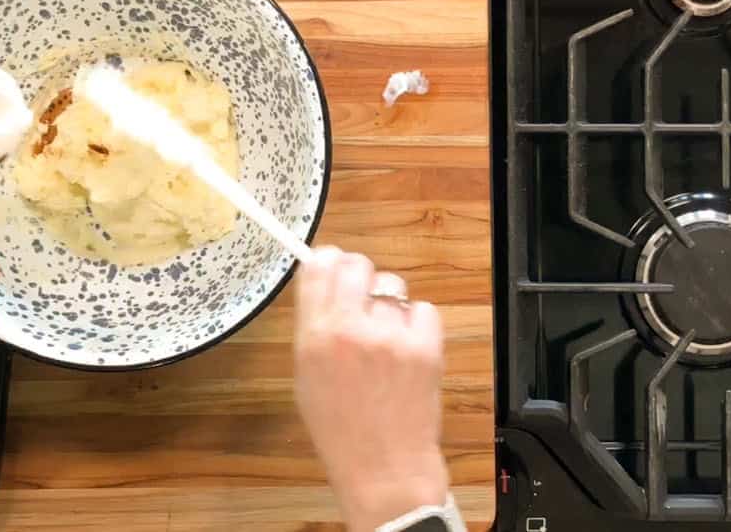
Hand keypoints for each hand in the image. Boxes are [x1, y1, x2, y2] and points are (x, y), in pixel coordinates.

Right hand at [293, 247, 448, 531]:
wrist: (383, 469)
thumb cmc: (340, 427)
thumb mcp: (305, 374)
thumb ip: (313, 325)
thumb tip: (322, 281)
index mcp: (313, 336)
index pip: (319, 265)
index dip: (329, 262)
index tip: (334, 270)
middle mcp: (349, 329)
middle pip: (357, 263)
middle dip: (360, 279)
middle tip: (363, 303)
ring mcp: (390, 337)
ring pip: (393, 286)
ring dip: (390, 306)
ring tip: (387, 339)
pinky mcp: (425, 347)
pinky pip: (424, 309)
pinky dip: (418, 324)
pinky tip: (409, 351)